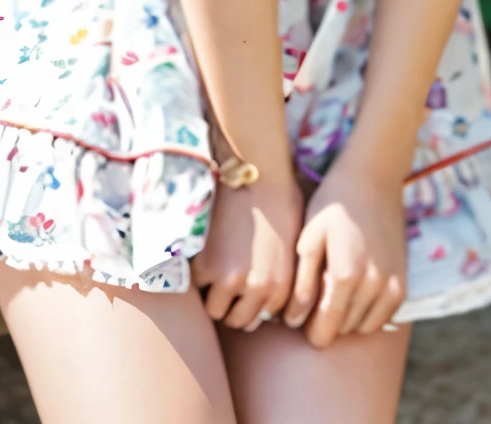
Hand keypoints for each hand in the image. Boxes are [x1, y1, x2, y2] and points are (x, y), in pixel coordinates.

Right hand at [192, 174, 303, 330]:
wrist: (257, 171)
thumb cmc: (280, 199)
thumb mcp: (294, 242)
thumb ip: (284, 275)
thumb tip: (276, 301)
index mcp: (283, 285)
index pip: (261, 316)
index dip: (252, 302)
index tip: (246, 285)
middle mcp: (258, 289)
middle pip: (237, 320)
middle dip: (232, 304)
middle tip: (228, 279)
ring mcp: (230, 279)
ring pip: (215, 310)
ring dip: (213, 293)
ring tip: (217, 267)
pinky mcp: (206, 266)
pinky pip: (196, 287)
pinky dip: (197, 274)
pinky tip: (207, 252)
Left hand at [283, 161, 406, 347]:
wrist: (372, 179)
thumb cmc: (333, 206)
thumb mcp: (308, 238)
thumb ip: (302, 283)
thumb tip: (294, 321)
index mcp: (345, 275)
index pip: (325, 331)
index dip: (309, 330)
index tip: (301, 318)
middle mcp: (373, 286)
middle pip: (342, 330)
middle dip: (327, 321)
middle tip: (317, 295)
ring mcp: (391, 286)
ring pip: (363, 327)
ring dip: (348, 318)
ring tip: (337, 289)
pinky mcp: (402, 284)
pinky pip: (383, 318)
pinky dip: (367, 313)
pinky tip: (356, 289)